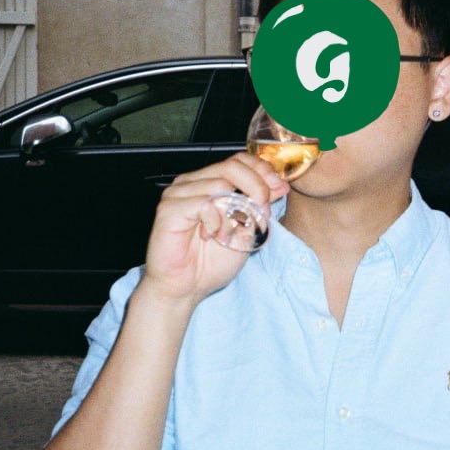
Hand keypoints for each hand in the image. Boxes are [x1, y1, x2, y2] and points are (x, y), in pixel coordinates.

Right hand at [143, 153, 288, 303]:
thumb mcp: (246, 231)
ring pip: (220, 184)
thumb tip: (279, 185)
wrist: (185, 289)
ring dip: (234, 212)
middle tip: (261, 212)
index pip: (239, 160)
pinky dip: (216, 221)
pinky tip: (212, 236)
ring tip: (230, 234)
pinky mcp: (169, 209)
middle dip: (256, 188)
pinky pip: (203, 203)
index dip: (262, 170)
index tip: (279, 188)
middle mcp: (192, 183)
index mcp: (209, 182)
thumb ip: (259, 206)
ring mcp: (178, 194)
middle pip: (232, 167)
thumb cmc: (210, 263)